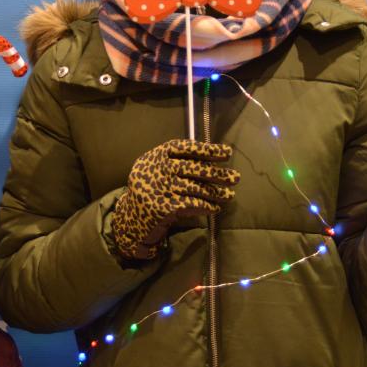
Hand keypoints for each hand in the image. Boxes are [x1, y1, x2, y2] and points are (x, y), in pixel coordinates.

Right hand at [111, 139, 239, 259]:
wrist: (130, 219)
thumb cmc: (151, 191)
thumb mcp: (157, 170)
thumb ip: (177, 163)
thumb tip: (213, 160)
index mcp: (156, 155)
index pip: (186, 147)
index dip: (208, 149)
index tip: (227, 152)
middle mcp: (158, 169)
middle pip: (195, 168)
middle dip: (218, 173)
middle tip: (236, 177)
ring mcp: (160, 187)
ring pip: (196, 187)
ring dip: (216, 192)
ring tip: (230, 195)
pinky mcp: (163, 207)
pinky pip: (192, 204)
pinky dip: (206, 206)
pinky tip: (216, 208)